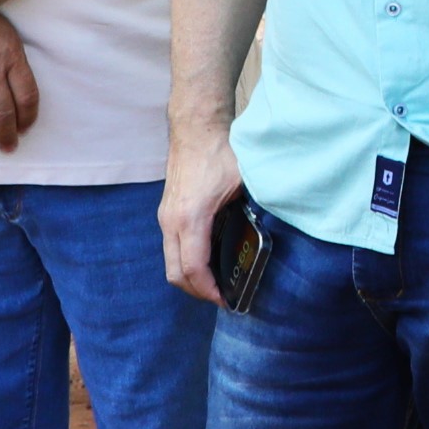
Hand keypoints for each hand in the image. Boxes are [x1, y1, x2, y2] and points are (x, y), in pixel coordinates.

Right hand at [161, 116, 246, 297]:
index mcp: (190, 218)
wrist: (196, 128)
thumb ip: (249, 213)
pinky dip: (185, 262)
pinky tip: (208, 260)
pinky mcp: (167, 213)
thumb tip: (263, 237)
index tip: (227, 300)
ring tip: (216, 283)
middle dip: (197, 291)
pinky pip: (171, 248)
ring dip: (190, 278)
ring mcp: (165, 217)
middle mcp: (171, 222)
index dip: (210, 291)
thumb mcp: (242, 185)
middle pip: (175, 274)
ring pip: (170, 263)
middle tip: (222, 297)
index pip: (193, 269)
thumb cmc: (219, 153)